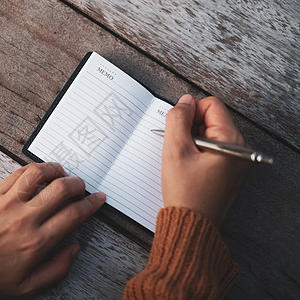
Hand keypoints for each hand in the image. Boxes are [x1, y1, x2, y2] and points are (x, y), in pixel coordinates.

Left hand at [0, 162, 105, 298]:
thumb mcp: (26, 286)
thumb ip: (57, 269)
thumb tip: (74, 248)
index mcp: (36, 242)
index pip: (73, 215)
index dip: (91, 204)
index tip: (97, 199)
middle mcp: (25, 219)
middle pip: (62, 190)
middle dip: (78, 184)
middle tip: (81, 186)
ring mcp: (8, 203)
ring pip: (40, 174)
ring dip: (56, 170)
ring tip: (62, 173)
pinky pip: (18, 173)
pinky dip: (34, 169)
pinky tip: (39, 172)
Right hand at [161, 94, 248, 226]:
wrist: (190, 224)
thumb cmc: (185, 192)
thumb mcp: (175, 150)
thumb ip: (178, 119)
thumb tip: (184, 101)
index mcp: (232, 141)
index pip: (211, 105)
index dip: (189, 113)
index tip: (179, 132)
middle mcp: (239, 148)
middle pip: (211, 118)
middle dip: (190, 128)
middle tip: (181, 150)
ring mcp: (235, 159)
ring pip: (208, 132)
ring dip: (191, 140)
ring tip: (184, 161)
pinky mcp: (227, 168)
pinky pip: (210, 147)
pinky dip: (196, 151)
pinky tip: (188, 166)